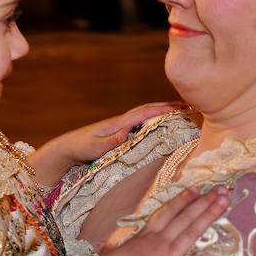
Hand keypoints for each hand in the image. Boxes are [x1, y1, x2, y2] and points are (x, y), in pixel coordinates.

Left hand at [29, 102, 184, 188]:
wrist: (66, 148)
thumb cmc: (79, 148)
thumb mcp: (94, 147)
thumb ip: (110, 141)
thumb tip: (126, 134)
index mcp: (119, 123)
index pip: (145, 113)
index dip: (164, 110)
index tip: (182, 107)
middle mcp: (122, 122)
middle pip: (149, 110)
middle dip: (169, 108)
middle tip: (189, 107)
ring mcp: (121, 127)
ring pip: (146, 116)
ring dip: (163, 113)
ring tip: (181, 113)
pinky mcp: (119, 133)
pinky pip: (141, 124)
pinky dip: (154, 121)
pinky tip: (161, 126)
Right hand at [84, 185, 228, 255]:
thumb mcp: (108, 255)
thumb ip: (111, 249)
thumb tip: (103, 246)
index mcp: (144, 236)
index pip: (167, 213)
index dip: (183, 200)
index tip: (196, 190)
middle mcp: (159, 243)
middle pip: (185, 218)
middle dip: (204, 202)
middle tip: (220, 190)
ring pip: (192, 233)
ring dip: (210, 216)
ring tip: (224, 203)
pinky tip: (225, 248)